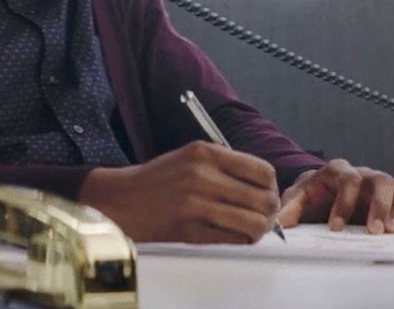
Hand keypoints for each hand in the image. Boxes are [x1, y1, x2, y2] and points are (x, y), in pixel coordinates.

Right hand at [78, 141, 279, 243]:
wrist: (122, 198)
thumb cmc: (160, 178)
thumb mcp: (192, 156)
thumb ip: (227, 165)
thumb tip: (265, 185)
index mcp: (206, 153)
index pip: (262, 171)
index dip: (271, 187)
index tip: (268, 194)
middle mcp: (202, 176)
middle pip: (263, 199)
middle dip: (270, 212)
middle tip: (266, 216)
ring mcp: (196, 205)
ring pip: (252, 223)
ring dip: (259, 229)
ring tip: (253, 229)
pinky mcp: (189, 230)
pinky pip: (231, 239)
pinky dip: (239, 240)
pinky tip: (234, 235)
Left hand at [276, 159, 393, 234]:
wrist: (322, 192)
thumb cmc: (313, 195)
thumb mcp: (298, 198)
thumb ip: (290, 208)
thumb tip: (279, 222)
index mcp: (339, 171)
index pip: (348, 180)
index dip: (345, 203)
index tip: (337, 228)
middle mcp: (364, 174)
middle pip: (381, 180)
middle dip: (380, 206)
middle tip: (375, 231)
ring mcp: (381, 184)